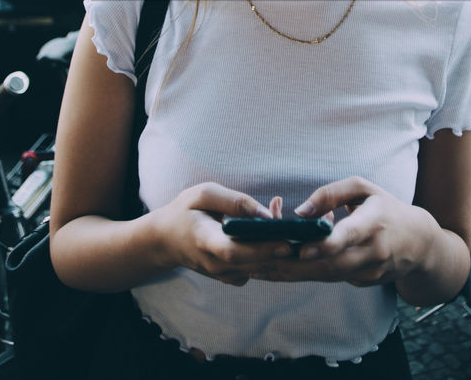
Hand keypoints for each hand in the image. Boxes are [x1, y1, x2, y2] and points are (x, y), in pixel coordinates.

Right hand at [149, 183, 294, 286]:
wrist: (165, 241)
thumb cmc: (185, 211)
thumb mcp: (204, 194)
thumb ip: (236, 202)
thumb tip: (267, 215)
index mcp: (204, 238)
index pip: (232, 250)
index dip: (260, 248)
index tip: (284, 240)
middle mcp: (214, 263)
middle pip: (252, 263)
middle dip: (280, 250)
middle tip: (305, 235)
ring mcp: (222, 274)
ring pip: (258, 268)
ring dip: (278, 253)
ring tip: (292, 230)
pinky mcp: (230, 277)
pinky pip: (256, 270)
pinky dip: (269, 257)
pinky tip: (275, 239)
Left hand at [254, 177, 434, 287]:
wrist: (419, 243)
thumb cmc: (386, 208)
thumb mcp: (364, 188)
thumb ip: (332, 193)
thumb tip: (300, 212)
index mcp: (374, 223)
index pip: (349, 237)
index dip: (326, 245)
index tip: (302, 250)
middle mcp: (373, 252)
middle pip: (331, 265)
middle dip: (295, 268)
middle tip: (262, 264)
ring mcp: (369, 272)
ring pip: (327, 276)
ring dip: (293, 275)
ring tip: (259, 269)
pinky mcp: (362, 282)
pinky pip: (330, 278)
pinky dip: (306, 275)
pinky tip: (279, 271)